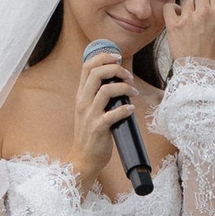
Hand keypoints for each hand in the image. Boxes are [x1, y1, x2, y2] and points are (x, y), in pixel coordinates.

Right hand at [71, 44, 137, 186]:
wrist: (83, 158)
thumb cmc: (91, 133)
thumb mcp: (89, 109)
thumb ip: (98, 94)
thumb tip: (118, 80)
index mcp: (81, 94)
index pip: (87, 66)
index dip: (103, 57)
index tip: (117, 57)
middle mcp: (83, 102)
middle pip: (96, 73)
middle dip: (116, 69)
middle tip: (129, 76)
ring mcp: (89, 115)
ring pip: (105, 91)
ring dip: (124, 88)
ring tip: (133, 92)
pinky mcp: (97, 129)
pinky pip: (112, 115)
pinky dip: (125, 109)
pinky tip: (131, 110)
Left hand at [163, 0, 214, 65]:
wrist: (199, 68)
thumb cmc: (212, 50)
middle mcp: (203, 12)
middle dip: (200, 0)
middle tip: (200, 12)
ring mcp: (188, 18)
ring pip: (187, 2)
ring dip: (188, 10)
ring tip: (190, 23)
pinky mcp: (173, 25)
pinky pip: (169, 7)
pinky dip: (172, 11)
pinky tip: (177, 17)